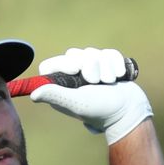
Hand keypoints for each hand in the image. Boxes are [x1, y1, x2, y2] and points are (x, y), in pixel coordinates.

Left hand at [29, 47, 152, 144]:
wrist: (130, 112)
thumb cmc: (102, 110)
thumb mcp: (77, 103)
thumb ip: (55, 95)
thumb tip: (33, 94)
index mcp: (61, 87)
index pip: (50, 65)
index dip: (63, 63)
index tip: (76, 70)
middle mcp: (73, 78)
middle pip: (74, 54)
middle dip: (90, 65)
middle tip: (97, 82)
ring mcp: (92, 71)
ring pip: (93, 52)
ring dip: (105, 67)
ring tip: (110, 83)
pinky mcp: (108, 66)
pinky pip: (108, 52)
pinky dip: (116, 62)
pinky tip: (119, 76)